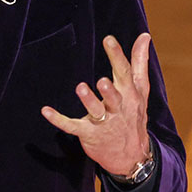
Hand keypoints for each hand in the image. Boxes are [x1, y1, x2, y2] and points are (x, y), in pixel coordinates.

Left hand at [41, 33, 151, 175]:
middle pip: (114, 96)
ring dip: (88, 101)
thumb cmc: (133, 115)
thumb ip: (139, 62)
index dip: (117, 56)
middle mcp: (118, 108)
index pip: (124, 73)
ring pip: (96, 111)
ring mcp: (104, 122)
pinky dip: (59, 119)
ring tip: (80, 88)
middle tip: (101, 80)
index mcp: (130, 94)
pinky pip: (72, 126)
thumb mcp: (140, 89)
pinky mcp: (88, 134)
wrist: (132, 155)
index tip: (108, 39)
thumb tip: (145, 35)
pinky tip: (45, 111)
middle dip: (109, 90)